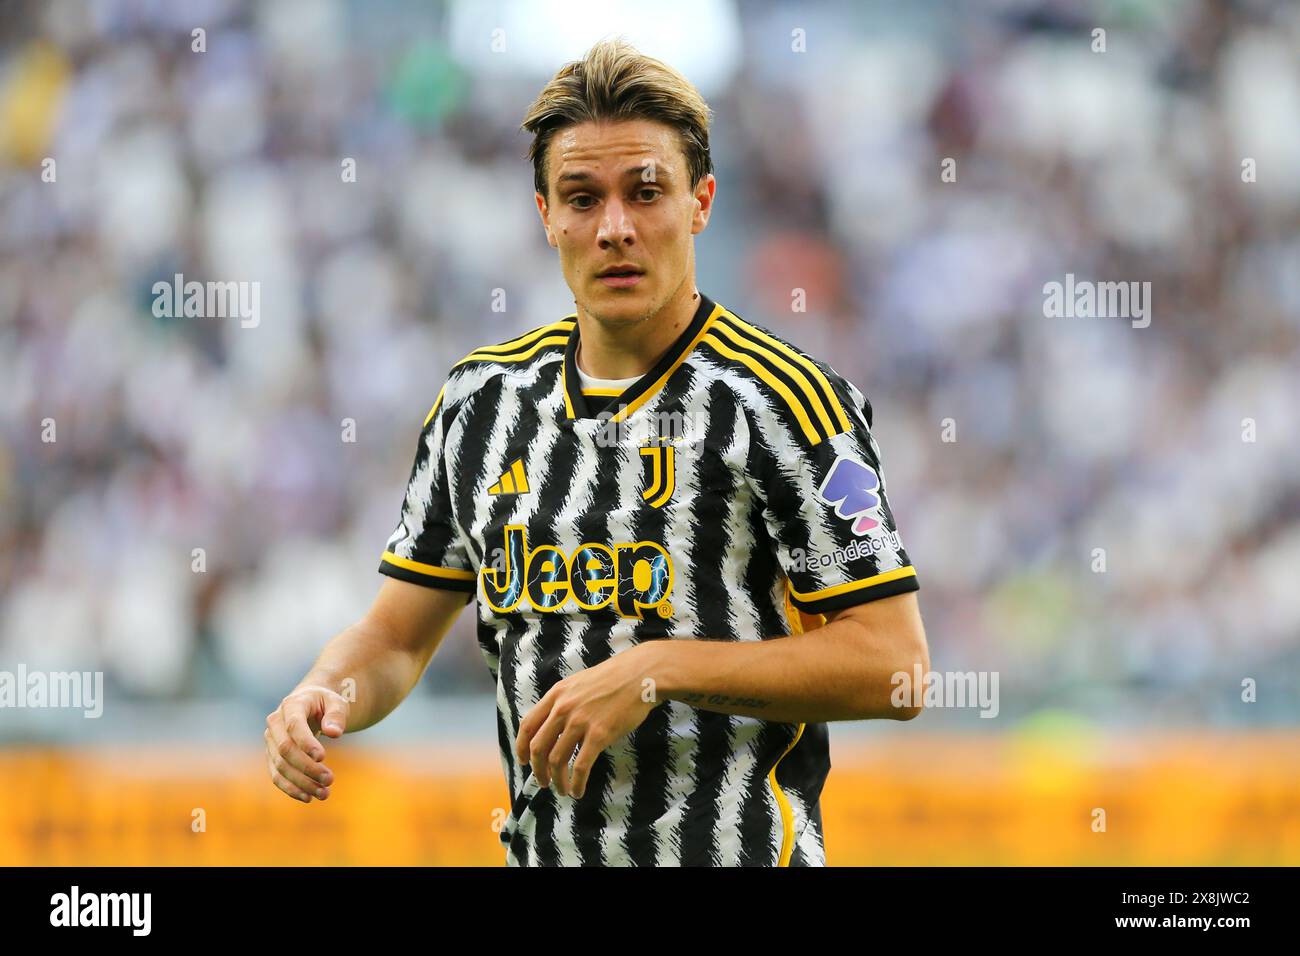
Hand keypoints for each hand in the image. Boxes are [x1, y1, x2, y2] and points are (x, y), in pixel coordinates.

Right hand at [265, 684, 348, 802]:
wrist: (310, 704)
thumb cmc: (325, 703)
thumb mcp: (337, 702)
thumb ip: (337, 715)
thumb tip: (334, 733)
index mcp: (291, 705)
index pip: (294, 725)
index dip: (306, 742)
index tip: (323, 757)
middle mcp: (276, 723)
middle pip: (285, 749)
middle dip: (307, 767)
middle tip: (330, 780)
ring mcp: (271, 741)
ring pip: (281, 766)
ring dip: (301, 782)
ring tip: (324, 793)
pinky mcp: (272, 756)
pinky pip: (277, 776)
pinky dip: (291, 789)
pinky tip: (308, 797)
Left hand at [514, 644, 660, 798]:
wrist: (641, 675)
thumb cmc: (614, 678)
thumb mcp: (579, 683)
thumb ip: (564, 702)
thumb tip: (557, 727)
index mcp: (556, 695)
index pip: (527, 725)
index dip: (521, 747)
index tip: (524, 761)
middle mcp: (563, 709)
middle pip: (538, 747)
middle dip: (538, 770)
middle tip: (543, 782)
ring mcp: (580, 722)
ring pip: (557, 760)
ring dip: (557, 781)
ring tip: (562, 790)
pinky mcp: (599, 734)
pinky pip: (580, 766)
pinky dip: (576, 783)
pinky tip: (578, 791)